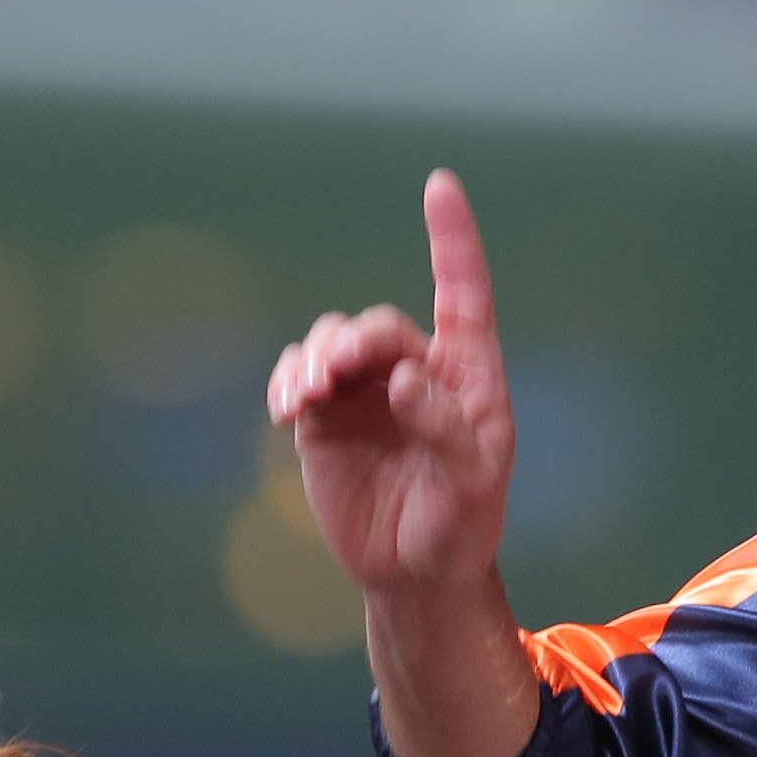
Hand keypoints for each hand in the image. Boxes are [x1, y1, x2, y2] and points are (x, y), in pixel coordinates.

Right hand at [266, 170, 513, 596]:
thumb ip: (445, 427)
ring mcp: (366, 391)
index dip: (452, 238)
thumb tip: (403, 376)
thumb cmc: (460, 525)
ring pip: (332, 344)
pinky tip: (284, 409)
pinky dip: (287, 383)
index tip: (440, 184)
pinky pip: (298, 378)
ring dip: (314, 361)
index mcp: (468, 374)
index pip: (462, 292)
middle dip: (354, 343)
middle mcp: (416, 370)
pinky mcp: (325, 419)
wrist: (413, 573)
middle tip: (336, 375)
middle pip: (379, 327)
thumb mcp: (471, 483)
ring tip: (305, 398)